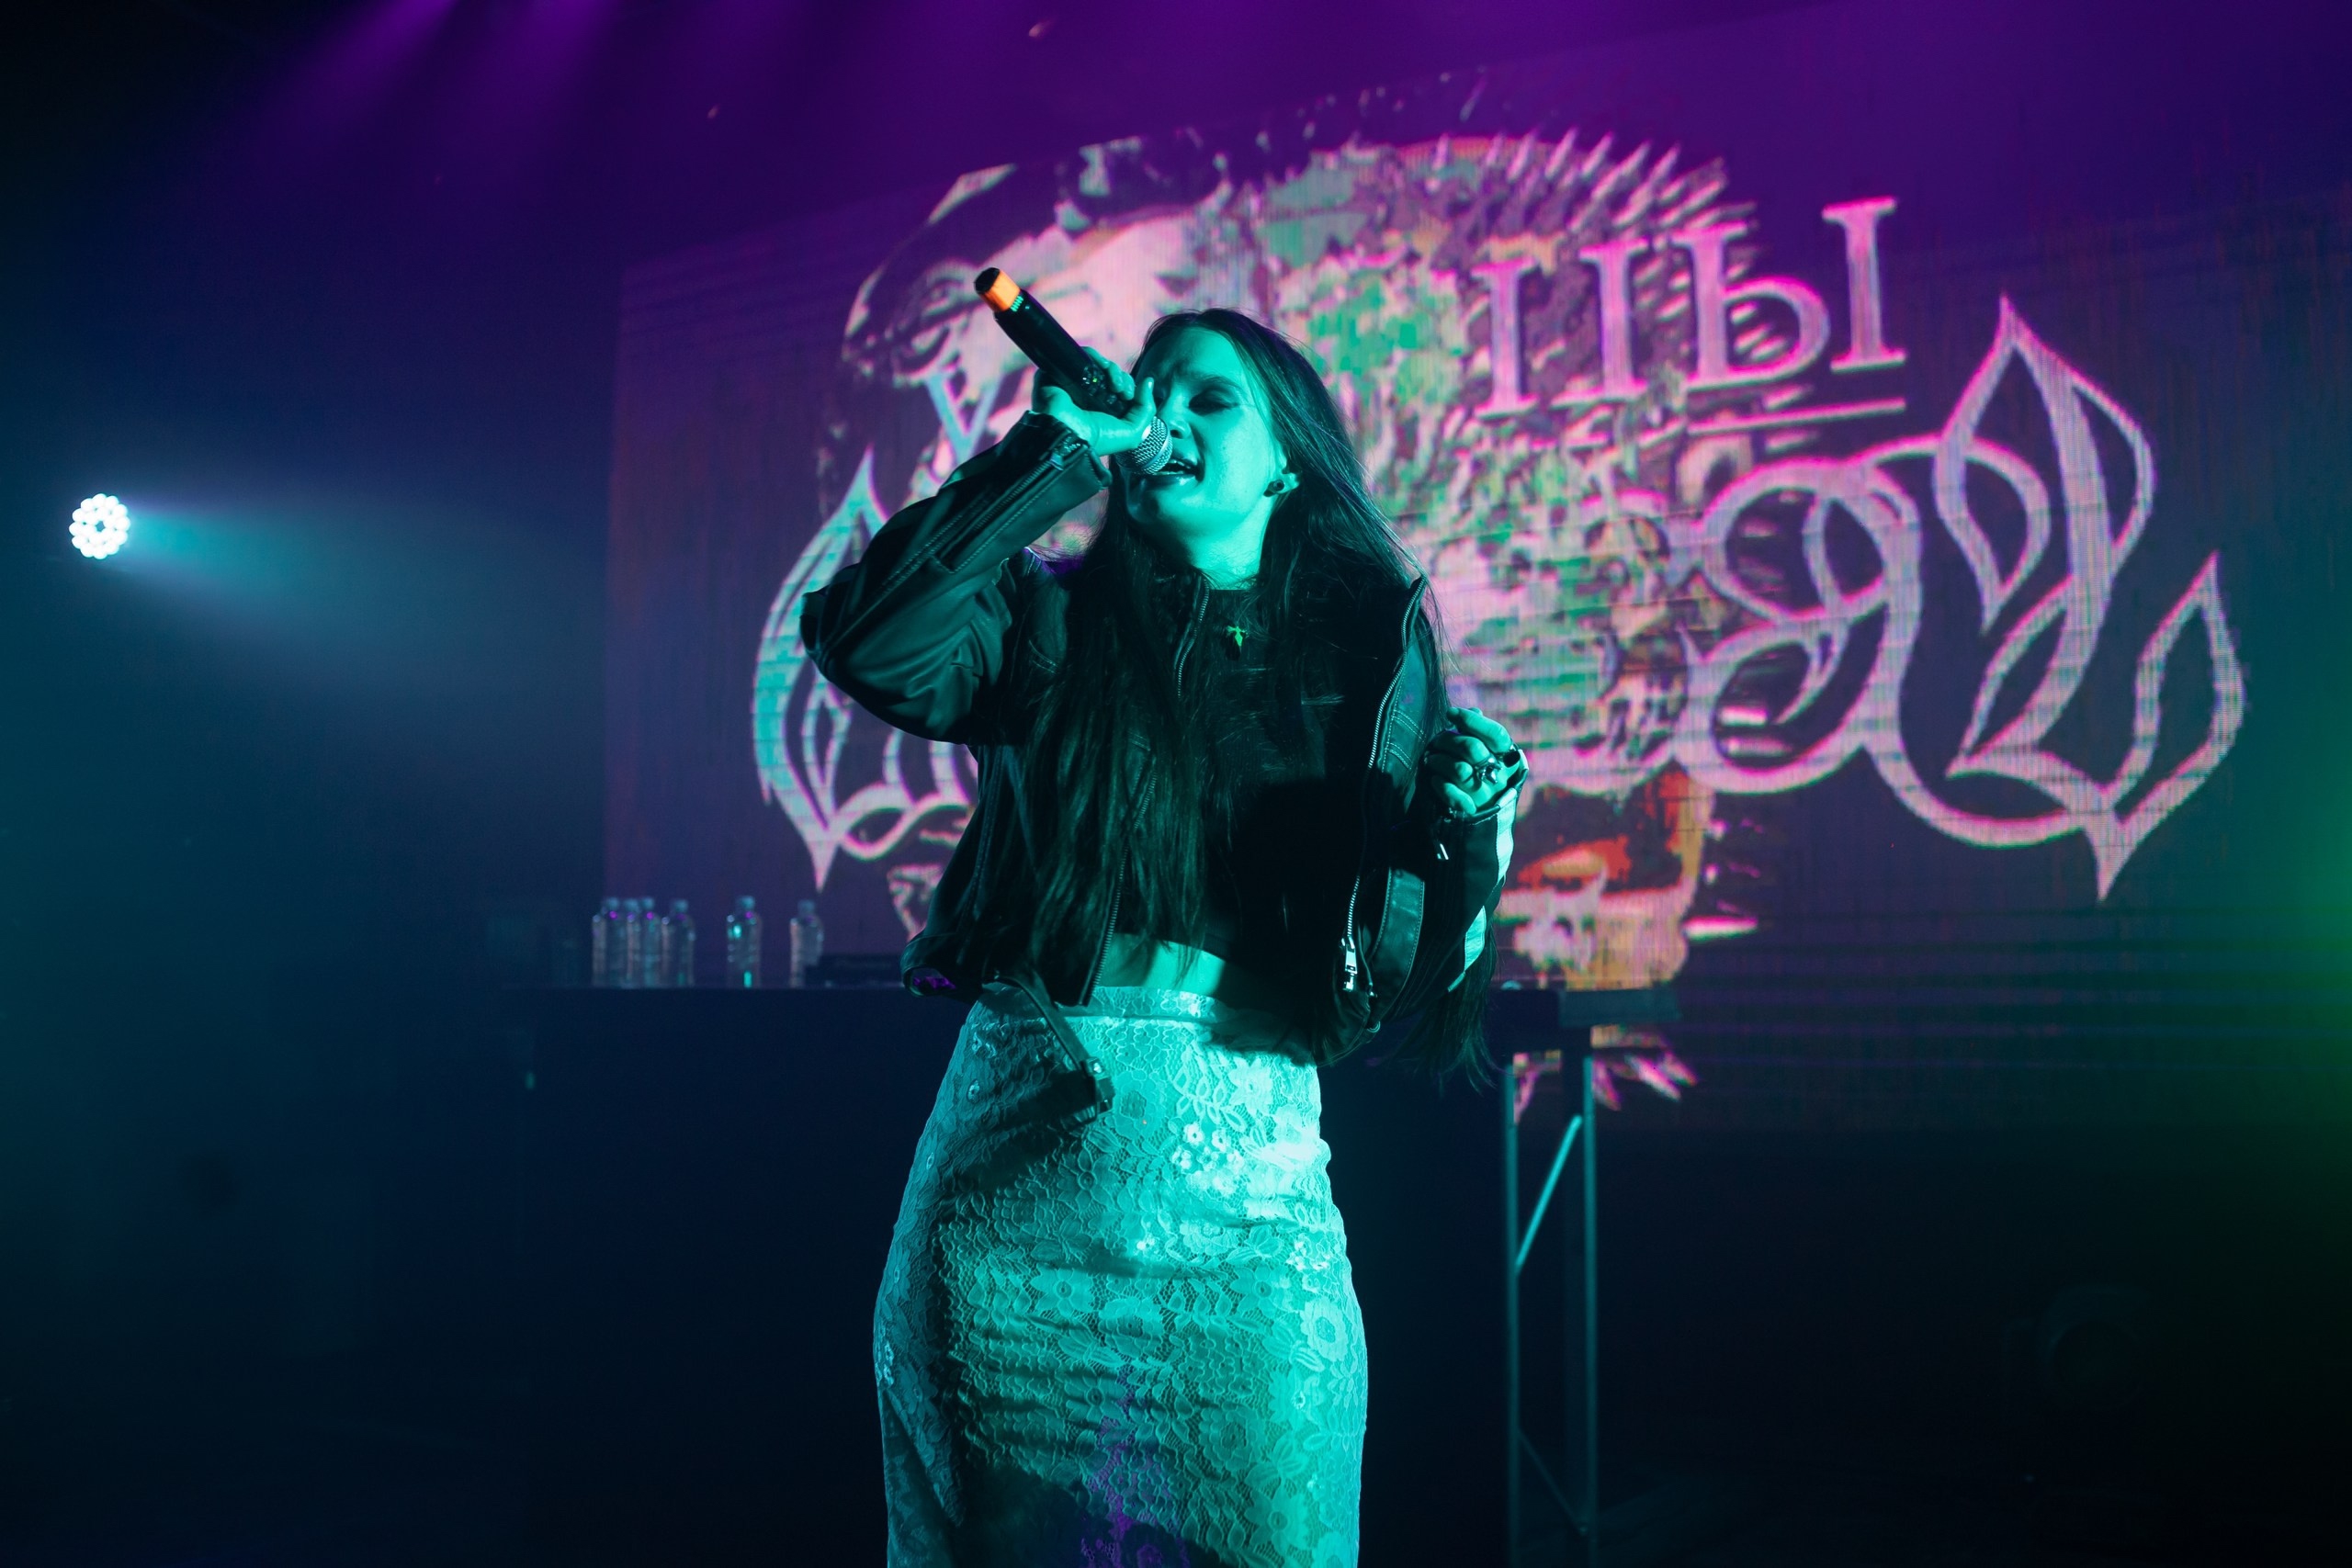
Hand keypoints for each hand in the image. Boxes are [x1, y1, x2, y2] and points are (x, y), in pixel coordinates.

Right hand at [1031, 349, 1159, 460]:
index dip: (1129, 388)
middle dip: (1124, 380)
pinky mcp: (1063, 371)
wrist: (1067, 434)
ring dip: (1114, 370)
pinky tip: (1104, 370)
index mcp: (1103, 409)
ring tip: (1115, 385)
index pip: (1120, 388)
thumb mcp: (1132, 433)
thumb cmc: (1098, 438)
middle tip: (1123, 392)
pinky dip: (1097, 357)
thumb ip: (1146, 409)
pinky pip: (1083, 354)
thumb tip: (1148, 381)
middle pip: (1112, 375)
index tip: (1130, 396)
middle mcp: (1089, 395)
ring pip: (1100, 364)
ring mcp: (1076, 382)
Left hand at [1423, 706, 1522, 820]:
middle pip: (1474, 749)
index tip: (1450, 713)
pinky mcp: (1472, 812)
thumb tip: (1474, 710)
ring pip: (1460, 770)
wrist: (1488, 825)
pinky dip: (1440, 784)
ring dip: (1440, 761)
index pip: (1496, 734)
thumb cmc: (1484, 779)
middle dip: (1449, 740)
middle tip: (1437, 742)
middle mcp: (1502, 777)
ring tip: (1432, 760)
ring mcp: (1487, 796)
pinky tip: (1435, 780)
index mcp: (1509, 758)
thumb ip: (1480, 735)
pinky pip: (1452, 794)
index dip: (1473, 721)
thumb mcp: (1489, 756)